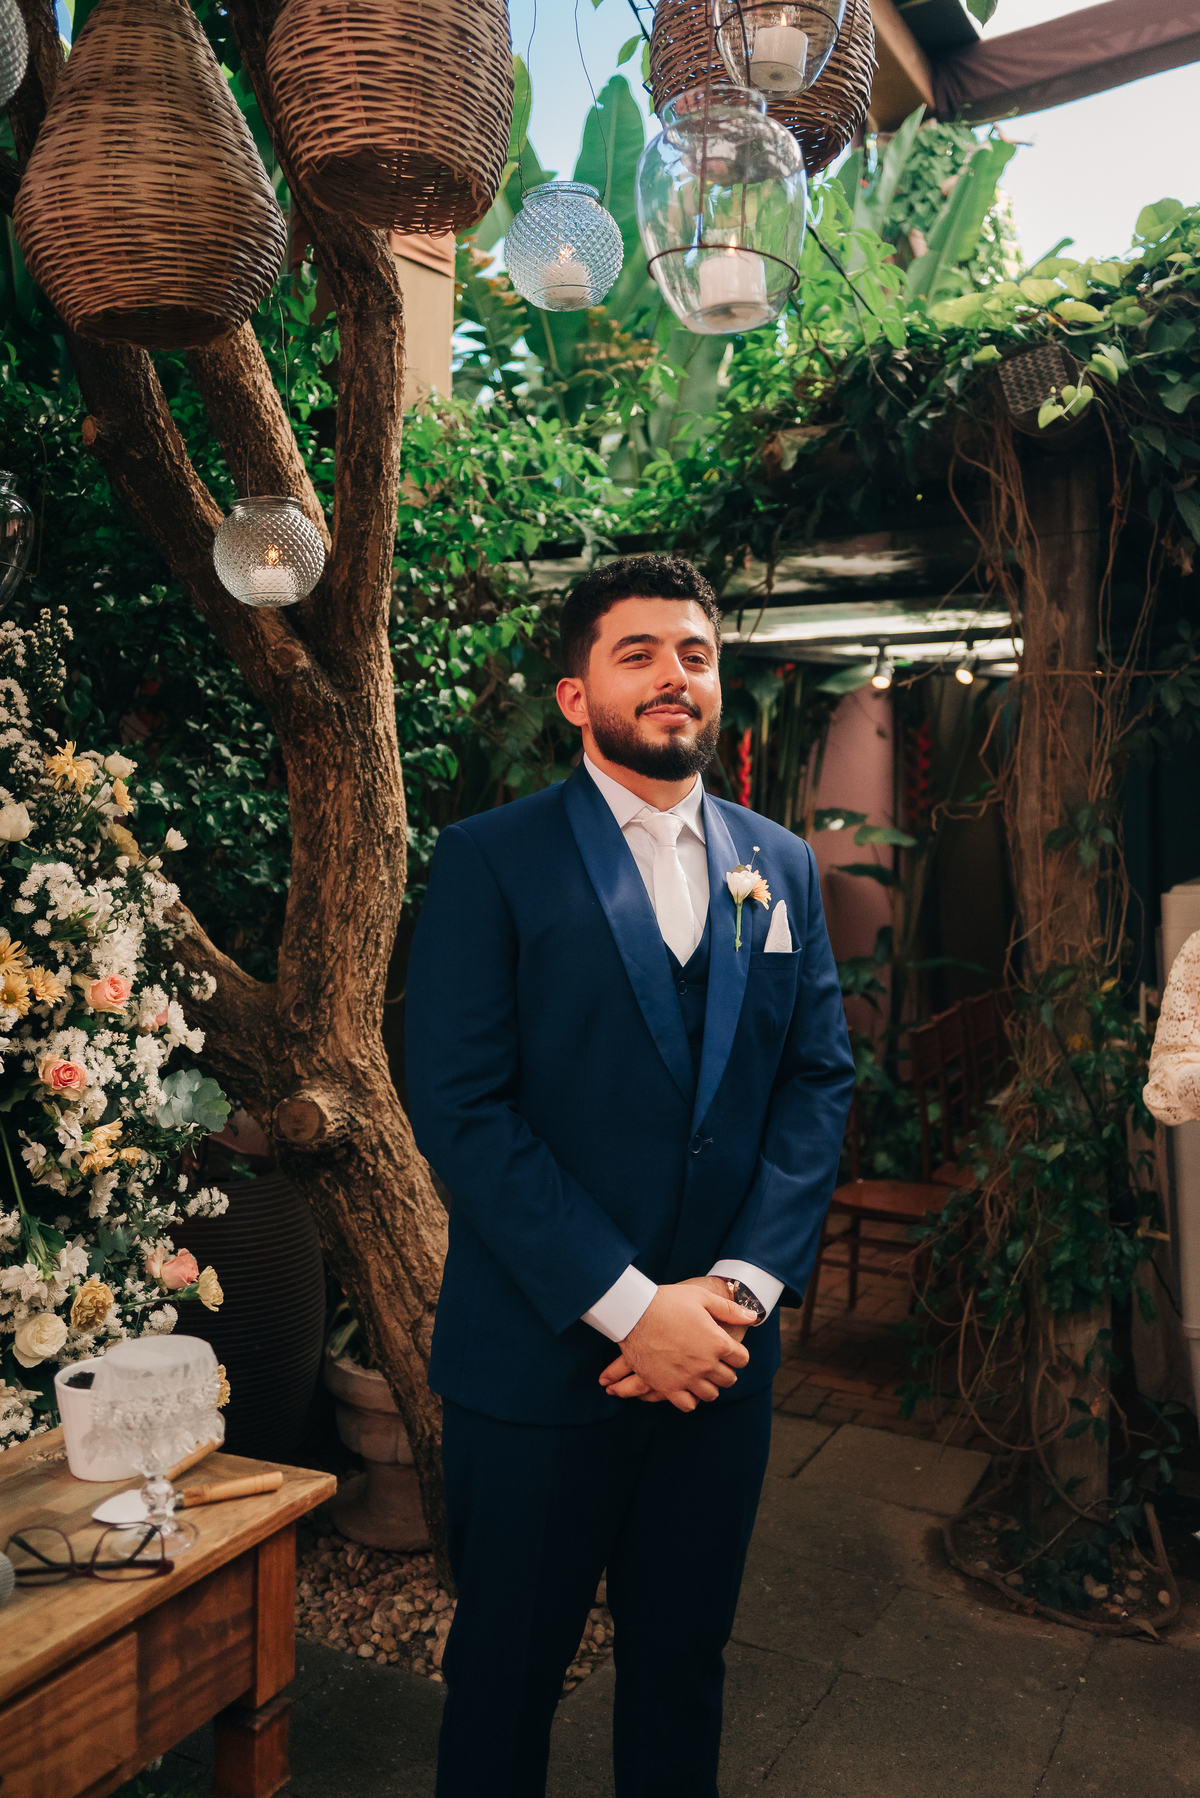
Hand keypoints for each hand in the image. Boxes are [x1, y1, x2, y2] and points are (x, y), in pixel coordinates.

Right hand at [598, 1280, 756, 1412]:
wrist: (634, 1313)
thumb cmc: (667, 1302)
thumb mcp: (701, 1297)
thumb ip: (729, 1309)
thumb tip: (752, 1316)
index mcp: (718, 1342)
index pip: (741, 1359)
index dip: (737, 1354)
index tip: (729, 1350)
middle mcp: (706, 1364)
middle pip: (729, 1379)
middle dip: (725, 1371)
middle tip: (716, 1363)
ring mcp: (687, 1378)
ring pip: (710, 1394)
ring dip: (709, 1386)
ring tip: (701, 1376)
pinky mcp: (667, 1387)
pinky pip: (688, 1405)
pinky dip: (690, 1399)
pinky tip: (686, 1388)